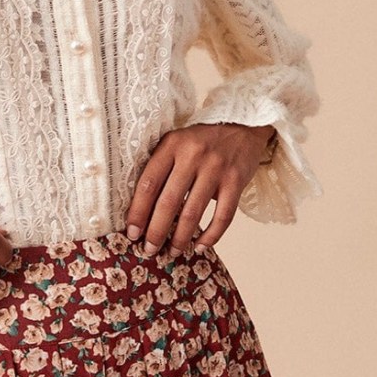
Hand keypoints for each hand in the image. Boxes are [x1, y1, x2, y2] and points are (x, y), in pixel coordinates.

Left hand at [125, 122, 276, 255]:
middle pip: (169, 202)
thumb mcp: (176, 142)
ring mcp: (216, 168)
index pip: (148, 183)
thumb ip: (160, 166)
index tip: (132, 233)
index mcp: (172, 145)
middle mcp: (193, 155)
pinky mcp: (236, 180)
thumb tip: (140, 208)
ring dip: (181, 238)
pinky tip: (200, 246)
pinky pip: (223, 216)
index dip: (138, 212)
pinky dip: (211, 235)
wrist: (243, 124)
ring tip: (172, 252)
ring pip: (194, 212)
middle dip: (156, 231)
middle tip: (149, 250)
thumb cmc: (202, 139)